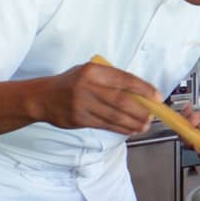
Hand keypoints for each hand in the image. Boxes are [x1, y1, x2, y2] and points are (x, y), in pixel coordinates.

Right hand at [32, 60, 160, 135]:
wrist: (43, 97)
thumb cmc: (72, 82)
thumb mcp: (90, 71)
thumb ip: (112, 78)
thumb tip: (140, 91)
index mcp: (93, 71)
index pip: (124, 80)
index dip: (144, 89)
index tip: (157, 96)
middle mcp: (87, 87)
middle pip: (122, 101)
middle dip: (141, 110)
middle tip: (153, 115)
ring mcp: (82, 104)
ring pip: (114, 116)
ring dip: (133, 122)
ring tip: (145, 125)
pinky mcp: (79, 119)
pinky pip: (105, 125)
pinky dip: (121, 128)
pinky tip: (131, 129)